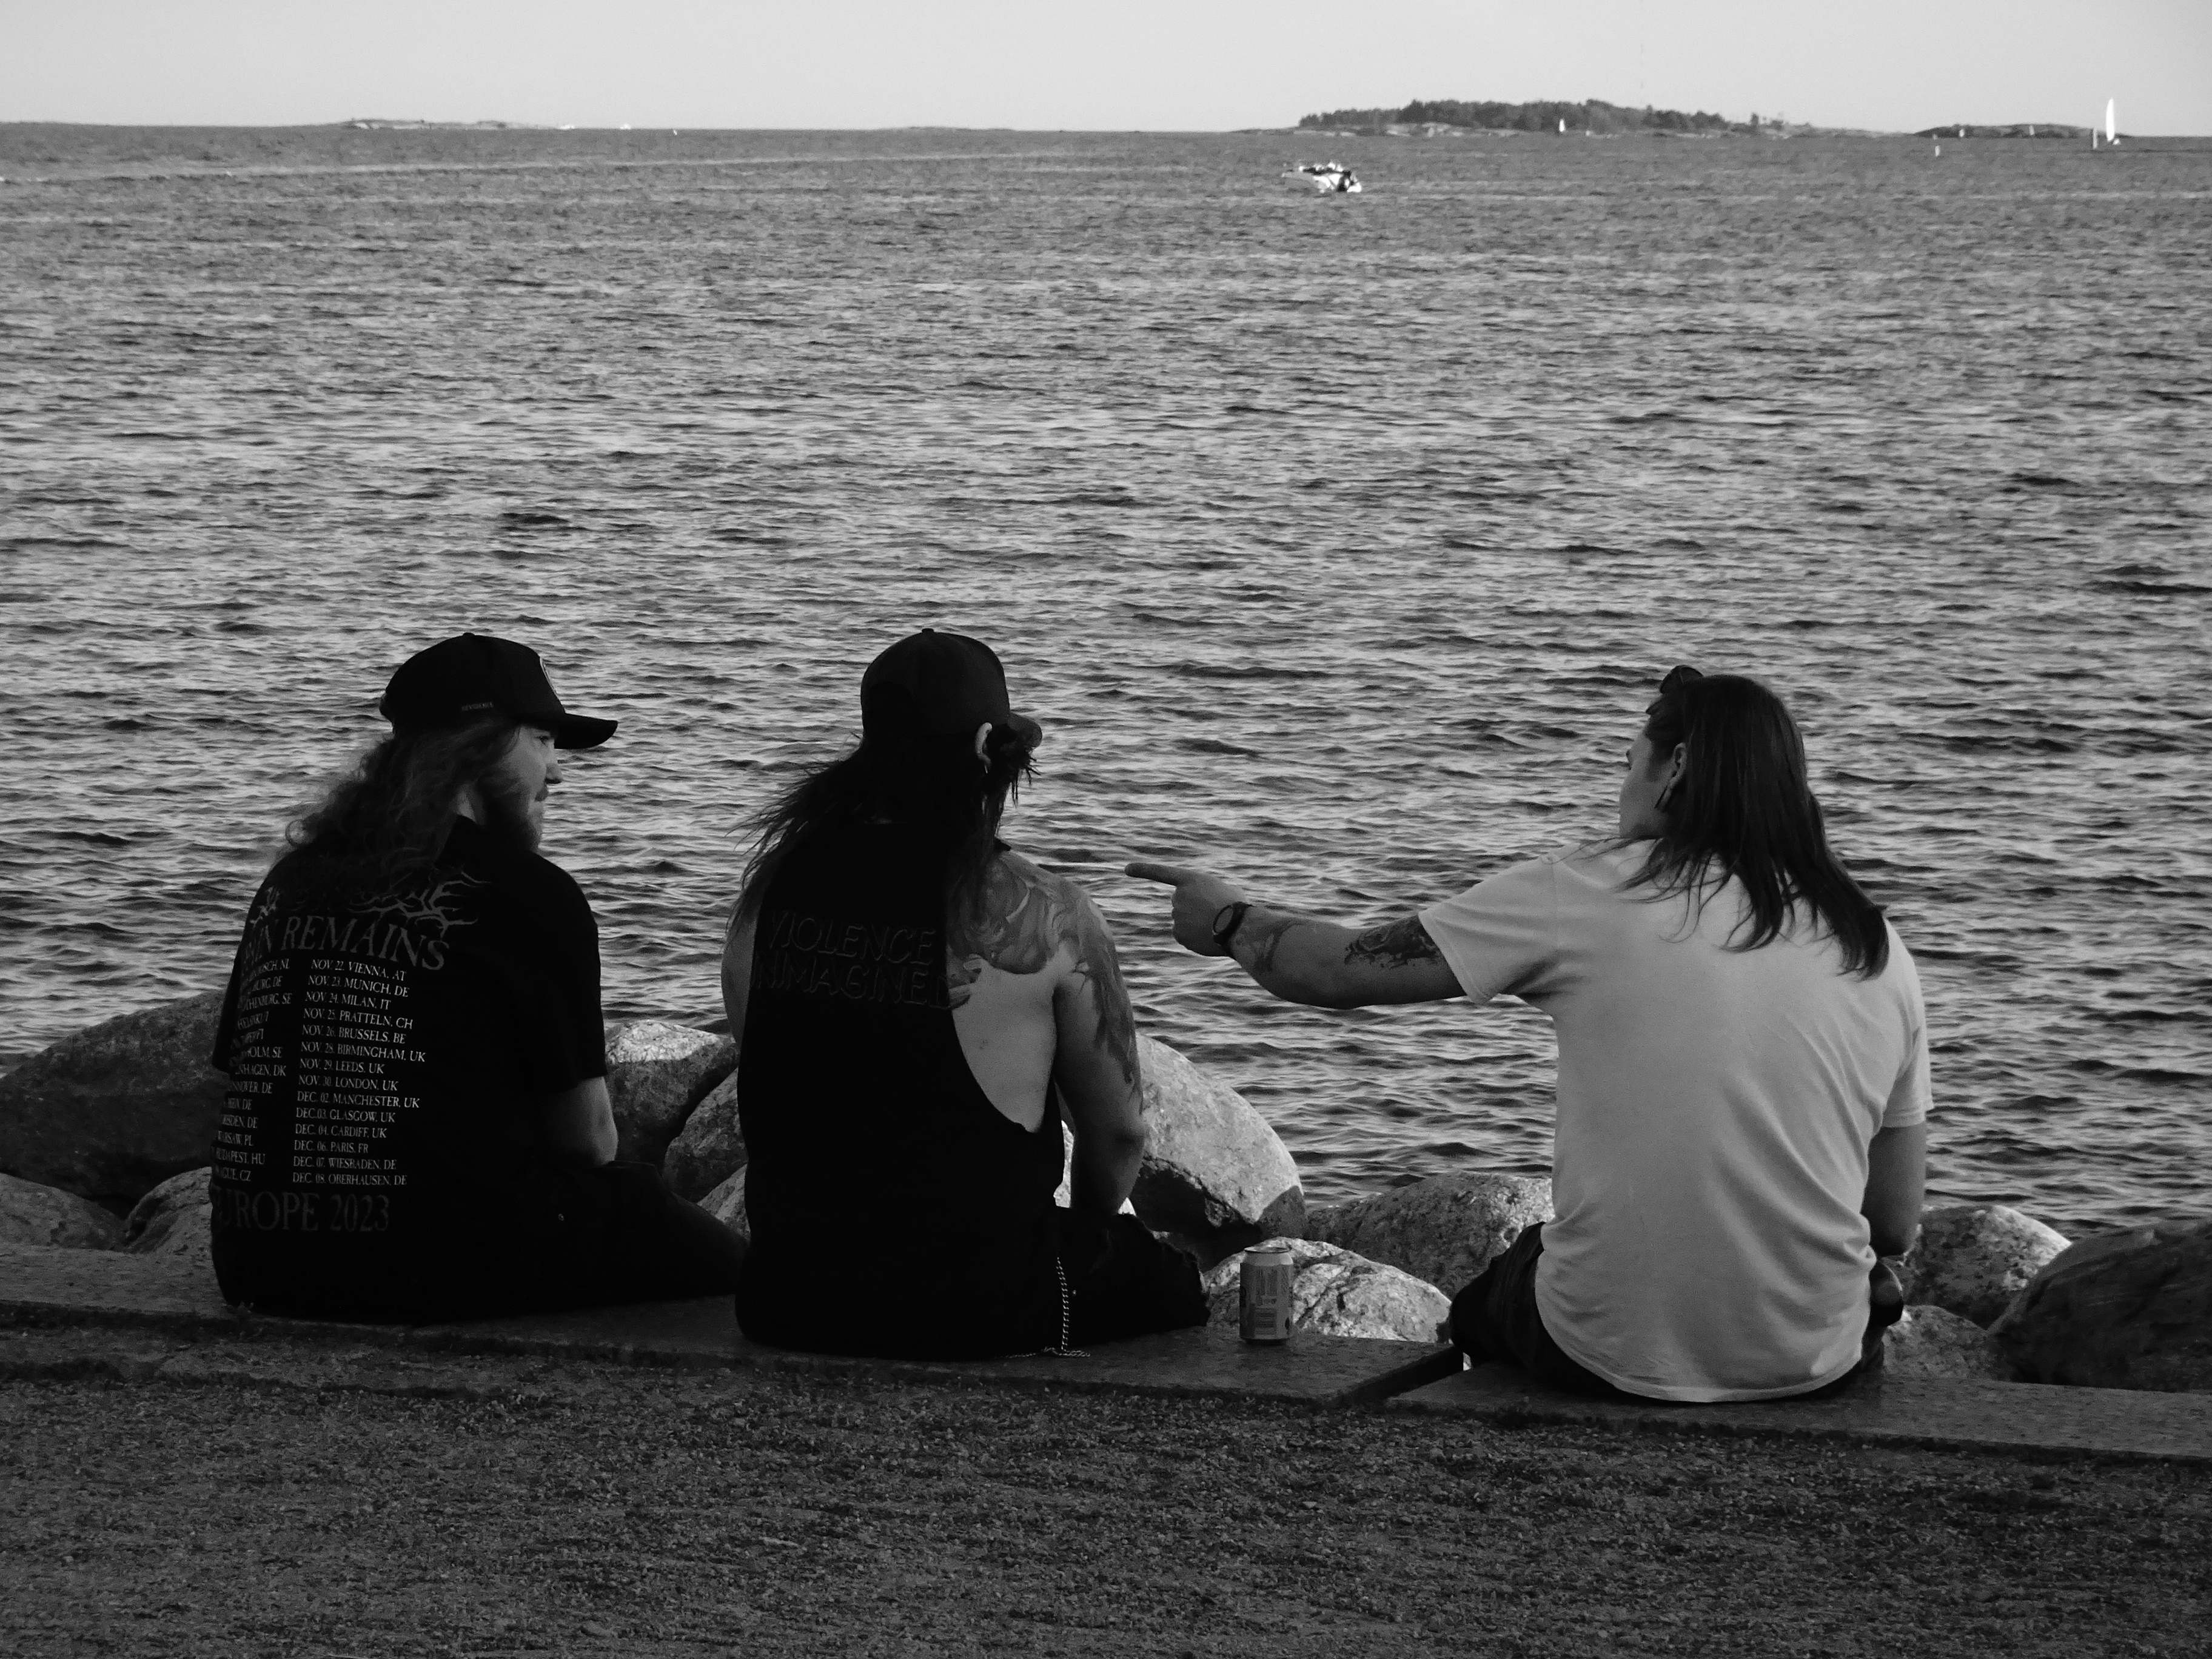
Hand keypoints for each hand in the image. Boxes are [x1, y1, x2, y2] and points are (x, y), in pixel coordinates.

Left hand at [1125, 862, 1251, 956]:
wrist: (1238, 927)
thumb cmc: (1237, 906)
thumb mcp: (1223, 890)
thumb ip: (1206, 894)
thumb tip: (1203, 911)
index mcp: (1190, 880)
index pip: (1161, 872)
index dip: (1143, 870)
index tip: (1126, 869)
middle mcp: (1178, 896)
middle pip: (1181, 903)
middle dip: (1194, 908)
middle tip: (1215, 913)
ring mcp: (1176, 916)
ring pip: (1184, 920)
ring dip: (1197, 923)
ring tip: (1216, 925)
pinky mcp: (1179, 934)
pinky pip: (1185, 935)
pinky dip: (1196, 937)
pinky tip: (1209, 937)